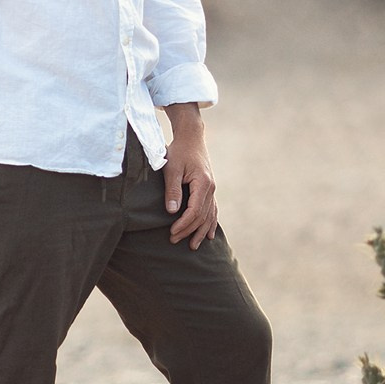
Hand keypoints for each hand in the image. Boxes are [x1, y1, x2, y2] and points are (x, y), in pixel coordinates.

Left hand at [163, 104, 218, 246]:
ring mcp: (212, 189)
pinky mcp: (209, 188)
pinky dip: (210, 223)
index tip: (172, 232)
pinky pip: (212, 210)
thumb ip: (172, 190)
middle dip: (188, 230)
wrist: (192, 138)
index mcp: (203, 183)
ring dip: (200, 231)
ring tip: (192, 246)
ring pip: (209, 215)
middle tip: (174, 240)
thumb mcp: (172, 168)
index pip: (195, 211)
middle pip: (202, 216)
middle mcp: (211, 188)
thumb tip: (172, 211)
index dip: (184, 224)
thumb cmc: (179, 151)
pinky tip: (209, 234)